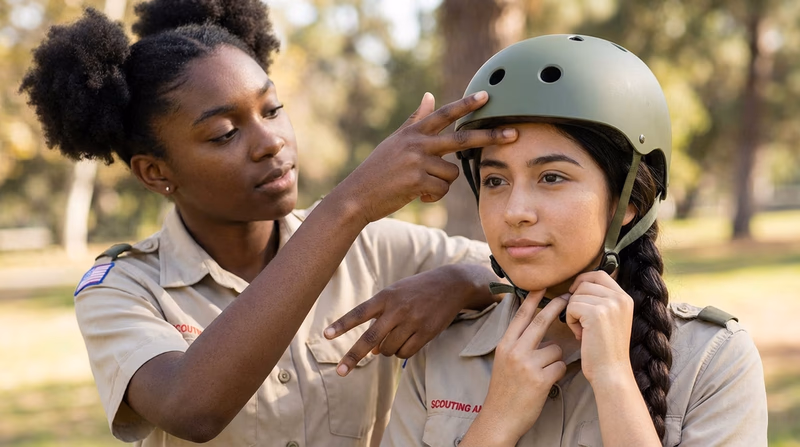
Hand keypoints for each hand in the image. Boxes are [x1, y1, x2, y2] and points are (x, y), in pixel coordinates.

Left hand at [324, 264, 492, 376]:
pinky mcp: (426, 333)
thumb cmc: (416, 290)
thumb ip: (380, 318)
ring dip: (385, 350)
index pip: (359, 313)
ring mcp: (412, 322)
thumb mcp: (395, 295)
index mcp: (385, 297)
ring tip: (396, 336)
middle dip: (353, 356)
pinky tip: (407, 341)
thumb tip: (372, 352)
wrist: (450, 284)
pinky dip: (401, 353)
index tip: (326, 335)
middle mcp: (397, 309)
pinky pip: (405, 353)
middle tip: (340, 372)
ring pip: (387, 350)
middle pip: (370, 338)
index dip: (342, 325)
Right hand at [333, 92, 517, 224]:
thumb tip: (430, 96)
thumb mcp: (396, 141)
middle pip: (461, 139)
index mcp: (413, 132)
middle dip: (489, 137)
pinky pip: (442, 189)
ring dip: (441, 182)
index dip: (466, 105)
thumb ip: (416, 119)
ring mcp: (417, 162)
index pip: (444, 114)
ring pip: (452, 172)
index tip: (487, 96)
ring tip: (420, 185)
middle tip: (513, 134)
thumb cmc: (379, 170)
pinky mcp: (417, 181)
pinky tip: (416, 194)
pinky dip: (433, 195)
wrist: (357, 196)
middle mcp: (416, 143)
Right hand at [461, 291, 567, 445]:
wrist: (500, 418)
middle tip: (568, 297)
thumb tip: (533, 327)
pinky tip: (548, 382)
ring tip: (544, 373)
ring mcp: (527, 365)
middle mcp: (514, 351)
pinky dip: (558, 373)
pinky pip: (560, 367)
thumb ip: (516, 344)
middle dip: (556, 307)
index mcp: (505, 345)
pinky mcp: (540, 380)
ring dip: (555, 359)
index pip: (521, 316)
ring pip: (555, 349)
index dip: (533, 299)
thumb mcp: (503, 361)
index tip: (542, 285)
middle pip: (540, 322)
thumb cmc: (504, 390)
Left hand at [564, 271, 634, 384]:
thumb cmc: (605, 349)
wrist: (611, 372)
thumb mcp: (610, 319)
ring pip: (576, 295)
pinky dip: (570, 321)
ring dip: (573, 312)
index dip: (583, 280)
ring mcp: (610, 304)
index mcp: (625, 298)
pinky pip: (571, 306)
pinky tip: (581, 335)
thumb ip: (601, 300)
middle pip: (584, 284)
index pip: (599, 274)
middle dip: (576, 301)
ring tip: (583, 331)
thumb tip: (578, 283)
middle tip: (581, 322)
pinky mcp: (596, 313)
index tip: (575, 294)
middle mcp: (620, 298)